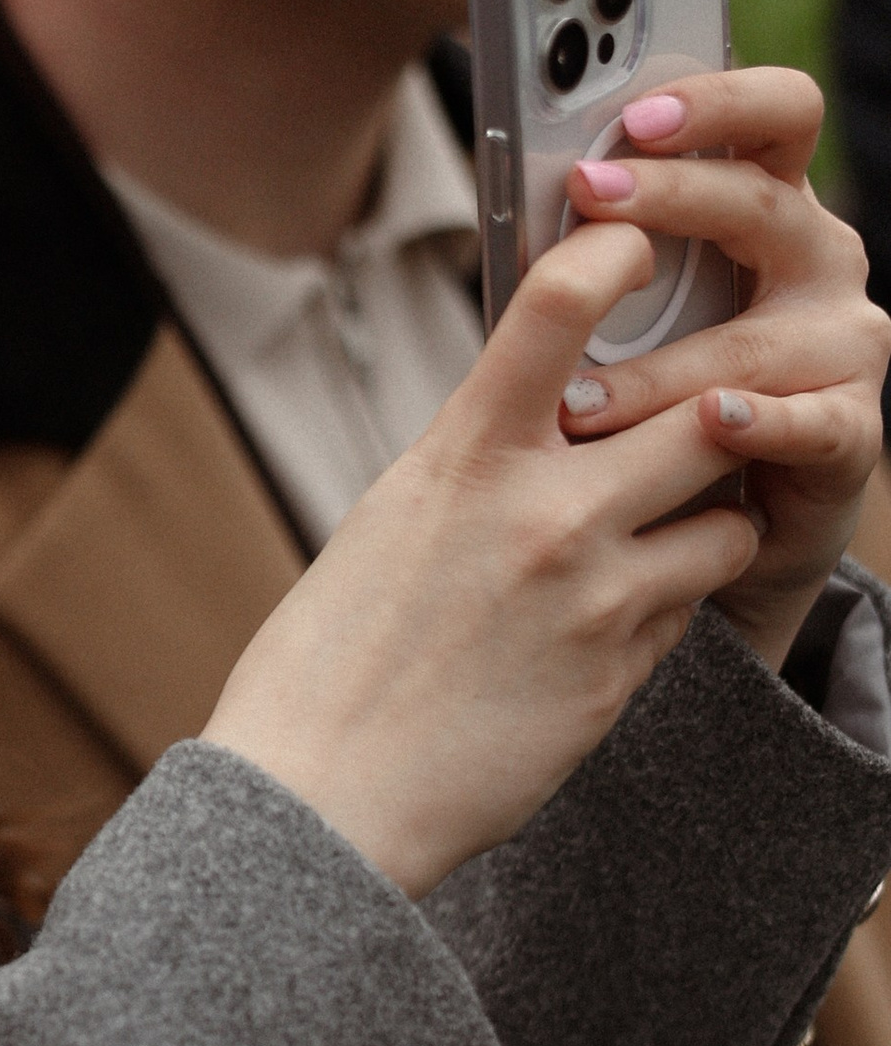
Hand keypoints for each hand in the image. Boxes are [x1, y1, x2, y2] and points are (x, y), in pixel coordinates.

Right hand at [205, 220, 772, 893]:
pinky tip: (607, 624)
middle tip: (699, 409)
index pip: (562, 302)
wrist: (319, 802)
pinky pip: (690, 608)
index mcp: (463, 457)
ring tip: (657, 533)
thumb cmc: (325, 663)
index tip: (635, 244)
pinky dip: (669, 601)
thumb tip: (536, 418)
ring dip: (708, 515)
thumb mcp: (388, 524)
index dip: (620, 253)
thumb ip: (474, 463)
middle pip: (704, 409)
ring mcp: (598, 597)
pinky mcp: (624, 674)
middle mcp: (545, 512)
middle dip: (713, 408)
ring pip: (726, 516)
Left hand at [552, 68, 886, 668]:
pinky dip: (758, 422)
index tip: (635, 111)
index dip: (716, 100)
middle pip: (765, 202)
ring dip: (662, 364)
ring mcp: (846, 345)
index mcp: (769, 208)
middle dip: (672, 193)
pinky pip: (812, 422)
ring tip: (581, 395)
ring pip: (758, 338)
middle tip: (589, 190)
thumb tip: (518, 203)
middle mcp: (818, 263)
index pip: (774, 116)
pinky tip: (712, 420)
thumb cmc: (648, 399)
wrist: (703, 527)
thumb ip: (591, 259)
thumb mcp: (618, 316)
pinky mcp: (852, 431)